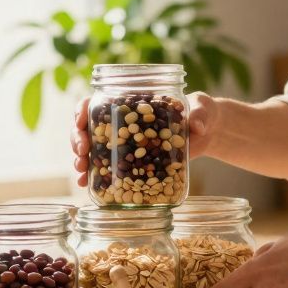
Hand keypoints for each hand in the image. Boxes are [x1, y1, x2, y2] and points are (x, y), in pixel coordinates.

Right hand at [71, 92, 221, 187]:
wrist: (208, 133)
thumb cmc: (202, 112)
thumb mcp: (202, 107)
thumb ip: (200, 113)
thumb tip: (198, 127)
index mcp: (131, 103)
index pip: (98, 102)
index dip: (82, 110)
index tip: (80, 121)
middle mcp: (122, 122)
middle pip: (88, 127)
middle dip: (78, 139)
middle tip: (81, 152)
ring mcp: (125, 143)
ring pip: (93, 149)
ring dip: (81, 159)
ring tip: (81, 172)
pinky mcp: (132, 162)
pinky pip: (108, 168)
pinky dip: (95, 177)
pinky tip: (87, 185)